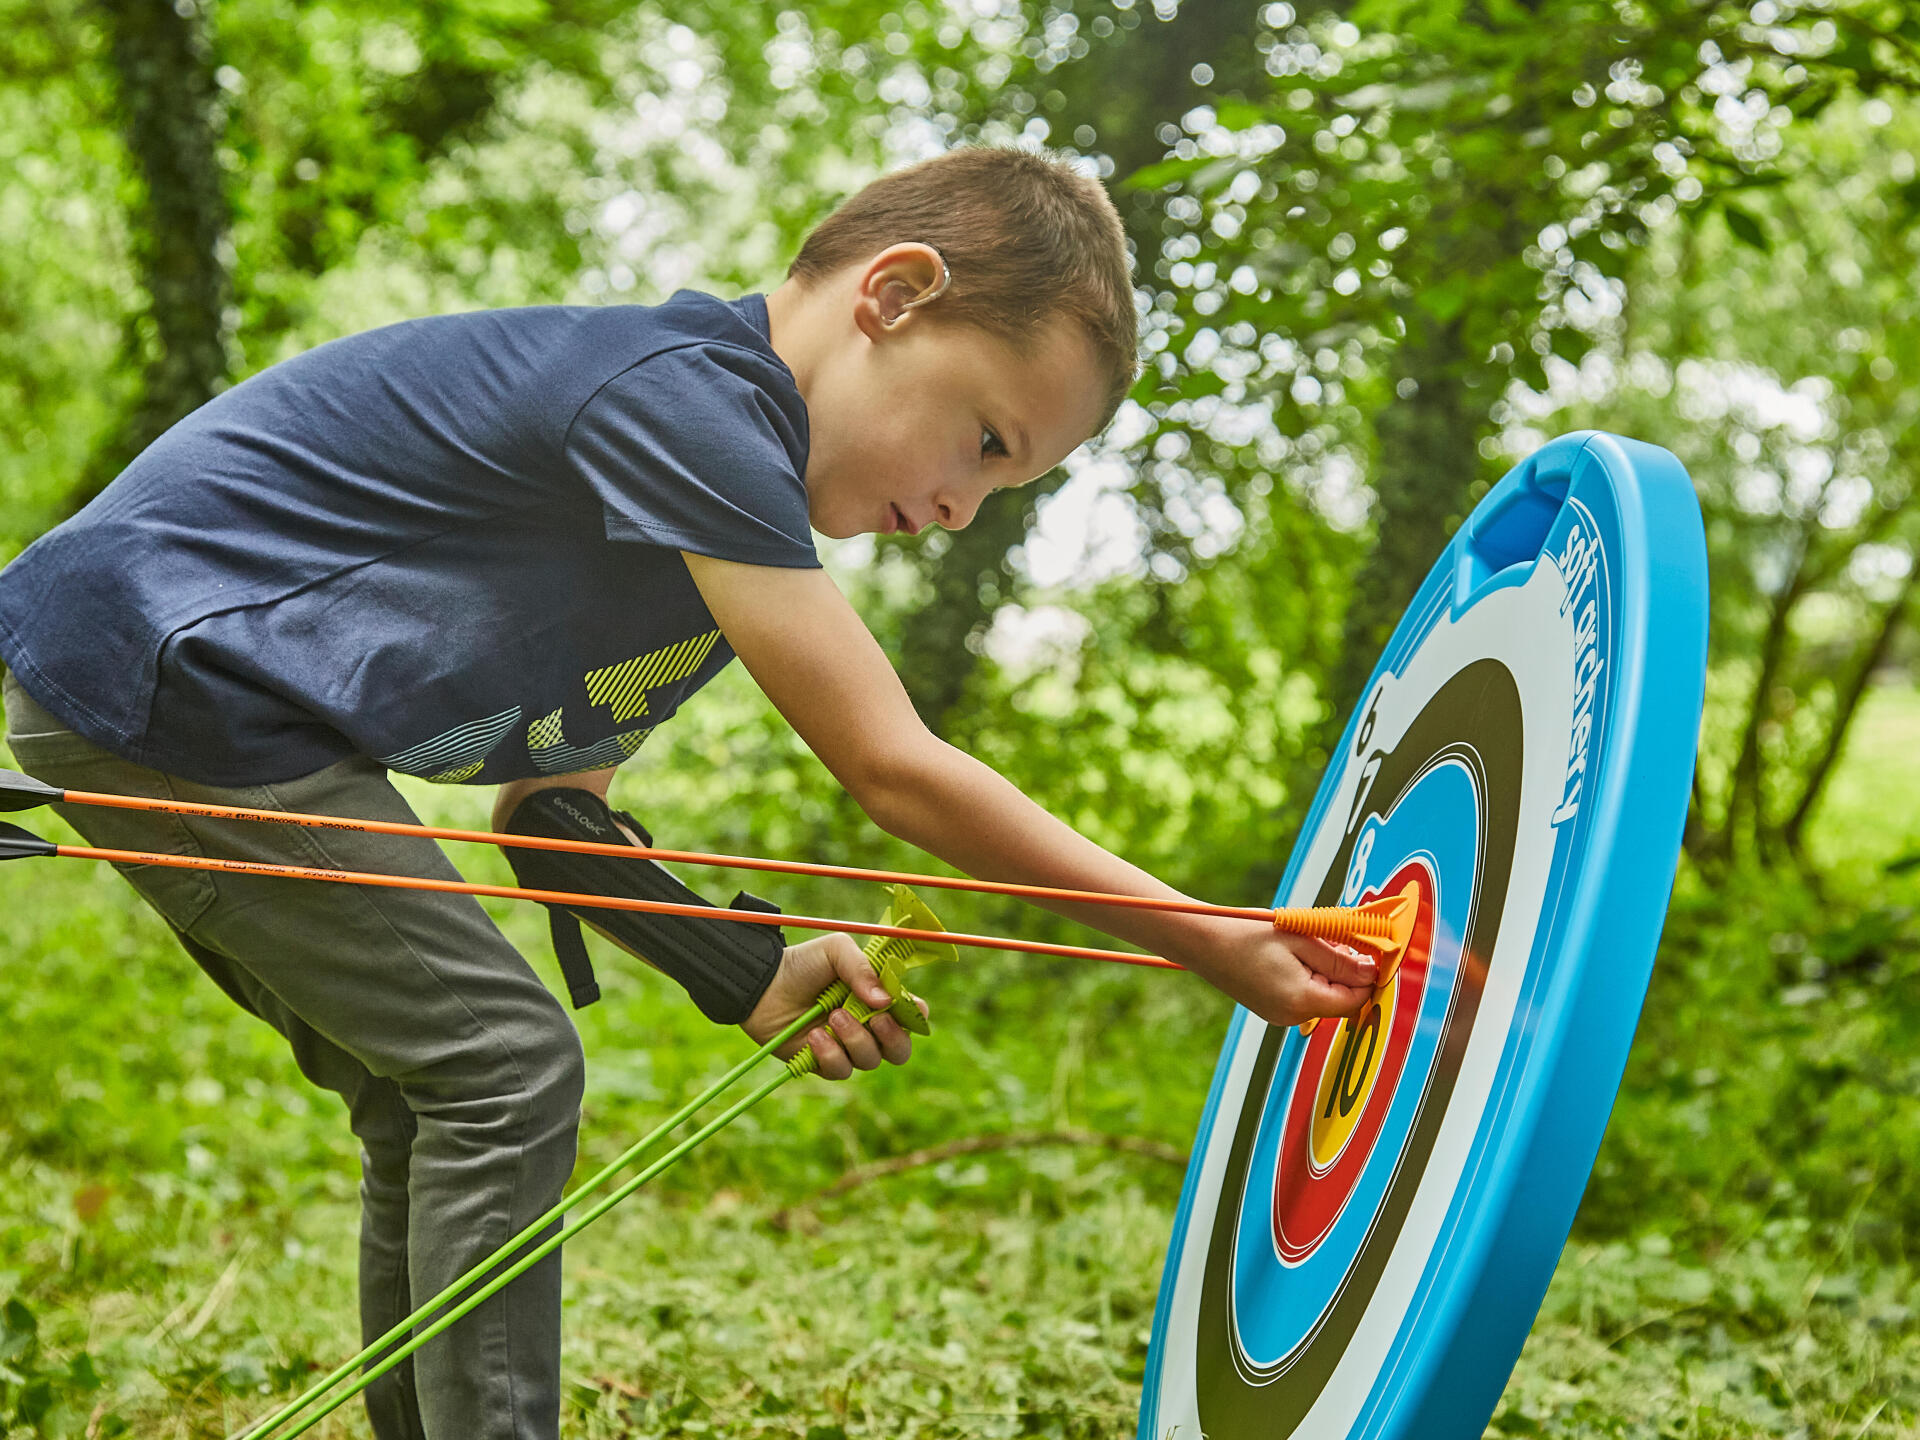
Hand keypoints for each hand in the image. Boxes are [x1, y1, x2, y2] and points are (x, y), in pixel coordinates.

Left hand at [742, 933, 927, 1080]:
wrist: (760, 984)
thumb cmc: (801, 963)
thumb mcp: (834, 951)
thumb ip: (862, 969)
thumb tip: (885, 1001)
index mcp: (876, 997)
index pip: (911, 1015)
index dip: (914, 1017)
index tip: (902, 1007)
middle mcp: (867, 1025)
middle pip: (899, 1049)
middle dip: (892, 1037)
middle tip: (875, 1019)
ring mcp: (845, 1046)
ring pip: (870, 1060)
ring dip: (855, 1039)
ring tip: (832, 1016)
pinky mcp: (822, 1062)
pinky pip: (841, 1070)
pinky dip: (831, 1054)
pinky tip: (815, 1036)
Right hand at [1172, 919, 1376, 1029]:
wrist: (1202, 942)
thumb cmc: (1247, 935)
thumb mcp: (1302, 938)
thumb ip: (1342, 960)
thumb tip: (1372, 972)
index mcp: (1303, 1001)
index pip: (1357, 998)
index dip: (1370, 974)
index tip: (1373, 949)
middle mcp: (1293, 1016)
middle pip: (1342, 998)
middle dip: (1348, 969)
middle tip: (1335, 937)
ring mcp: (1280, 1015)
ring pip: (1325, 996)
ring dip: (1329, 970)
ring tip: (1310, 940)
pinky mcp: (1272, 1008)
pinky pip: (1305, 995)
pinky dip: (1311, 975)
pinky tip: (1296, 952)